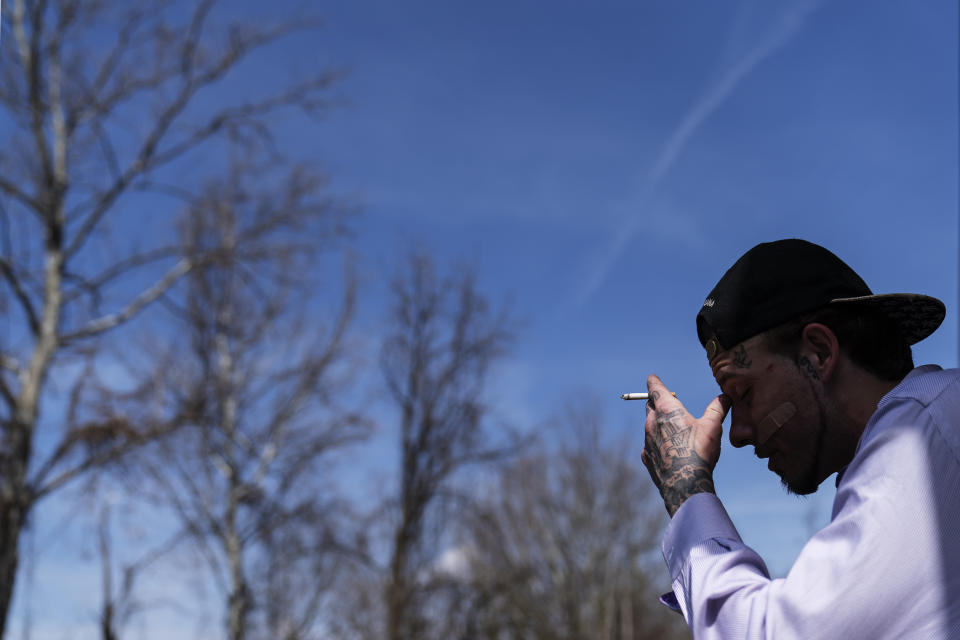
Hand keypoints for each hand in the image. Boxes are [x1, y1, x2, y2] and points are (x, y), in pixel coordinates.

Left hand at [640, 374, 729, 516]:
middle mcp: (652, 422)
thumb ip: (717, 409)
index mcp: (666, 410)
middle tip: (670, 405)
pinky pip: (650, 445)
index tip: (652, 378)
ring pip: (649, 425)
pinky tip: (669, 451)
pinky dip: (657, 444)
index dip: (654, 382)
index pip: (655, 388)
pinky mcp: (646, 456)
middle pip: (650, 405)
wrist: (685, 483)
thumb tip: (726, 396)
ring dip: (659, 424)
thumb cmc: (699, 451)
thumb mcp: (713, 426)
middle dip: (658, 403)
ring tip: (674, 431)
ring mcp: (647, 440)